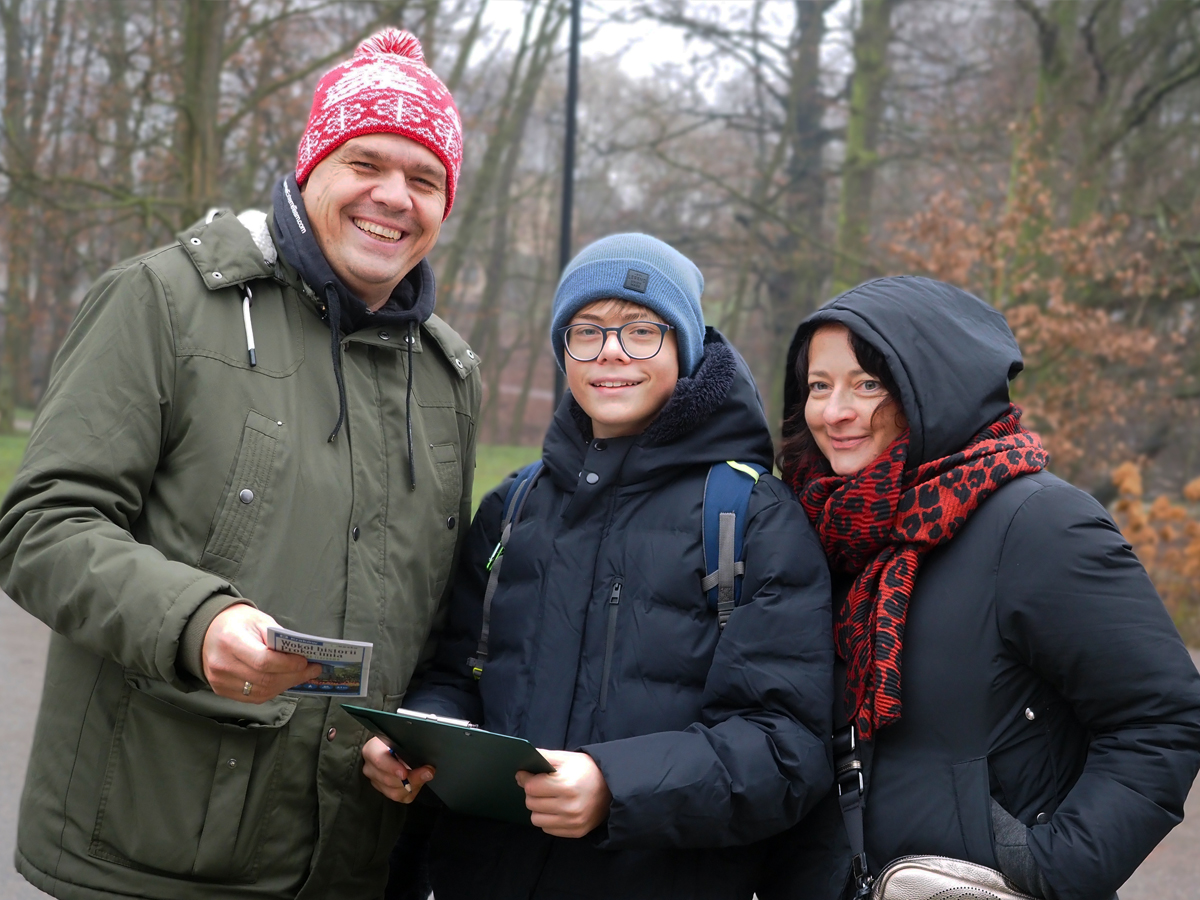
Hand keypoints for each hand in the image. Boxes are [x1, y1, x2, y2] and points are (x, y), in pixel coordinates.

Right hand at [201, 604, 320, 701]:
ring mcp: (220, 680)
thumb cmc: (237, 622)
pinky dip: (272, 691)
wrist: (208, 631)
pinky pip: (253, 697)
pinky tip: (284, 681)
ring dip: (286, 685)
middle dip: (293, 676)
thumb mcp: (259, 620)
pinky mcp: (221, 690)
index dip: (288, 664)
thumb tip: (300, 654)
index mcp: (231, 641)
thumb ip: (277, 638)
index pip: (263, 661)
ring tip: (301, 675)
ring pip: (261, 692)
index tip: (305, 661)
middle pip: (265, 679)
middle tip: (312, 670)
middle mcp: (222, 664)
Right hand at [362, 737, 434, 802]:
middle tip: (428, 771)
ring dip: (413, 785)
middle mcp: (370, 768)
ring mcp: (376, 782)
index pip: (379, 761)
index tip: (405, 773)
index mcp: (371, 751)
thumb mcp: (401, 739)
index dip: (392, 768)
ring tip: (426, 775)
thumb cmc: (398, 741)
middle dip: (411, 778)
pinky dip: (412, 791)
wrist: (393, 747)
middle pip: (388, 780)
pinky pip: (400, 797)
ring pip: (394, 792)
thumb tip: (423, 761)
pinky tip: (419, 782)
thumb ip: (409, 747)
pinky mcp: (386, 791)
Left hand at [516, 749, 611, 837]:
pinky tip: (557, 808)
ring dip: (538, 808)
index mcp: (567, 786)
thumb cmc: (587, 770)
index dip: (526, 779)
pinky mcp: (576, 832)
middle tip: (540, 785)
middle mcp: (569, 807)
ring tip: (548, 798)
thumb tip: (522, 763)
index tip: (524, 774)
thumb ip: (544, 757)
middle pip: (532, 803)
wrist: (613, 788)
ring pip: (536, 819)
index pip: (532, 787)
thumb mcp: (567, 758)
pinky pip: (548, 829)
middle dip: (532, 793)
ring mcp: (573, 822)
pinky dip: (548, 819)